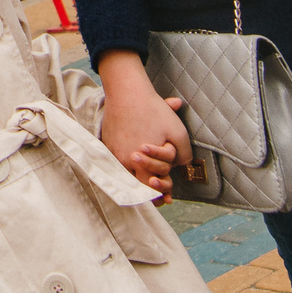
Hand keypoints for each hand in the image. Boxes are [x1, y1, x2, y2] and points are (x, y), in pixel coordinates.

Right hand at [95, 53, 191, 196]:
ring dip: (136, 177)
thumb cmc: (154, 111)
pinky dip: (125, 165)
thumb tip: (182, 166)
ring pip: (125, 174)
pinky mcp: (107, 144)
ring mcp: (113, 154)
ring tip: (146, 179)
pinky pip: (116, 162)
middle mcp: (124, 162)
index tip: (166, 200)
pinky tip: (132, 163)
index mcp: (141, 163)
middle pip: (136, 185)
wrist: (127, 92)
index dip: (159, 195)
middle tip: (159, 196)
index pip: (150, 189)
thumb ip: (184, 154)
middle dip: (149, 189)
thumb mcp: (178, 132)